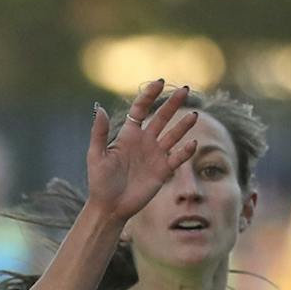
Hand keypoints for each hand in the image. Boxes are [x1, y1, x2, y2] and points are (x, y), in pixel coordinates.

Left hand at [84, 80, 198, 225]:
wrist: (110, 207)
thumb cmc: (100, 181)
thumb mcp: (96, 156)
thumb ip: (99, 133)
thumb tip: (99, 108)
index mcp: (128, 135)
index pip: (141, 109)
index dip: (150, 95)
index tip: (160, 82)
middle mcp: (144, 141)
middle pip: (162, 117)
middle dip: (173, 104)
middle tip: (186, 89)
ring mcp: (155, 155)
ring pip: (173, 135)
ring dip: (183, 125)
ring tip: (194, 115)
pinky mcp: (163, 170)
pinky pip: (177, 157)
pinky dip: (185, 151)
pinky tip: (192, 144)